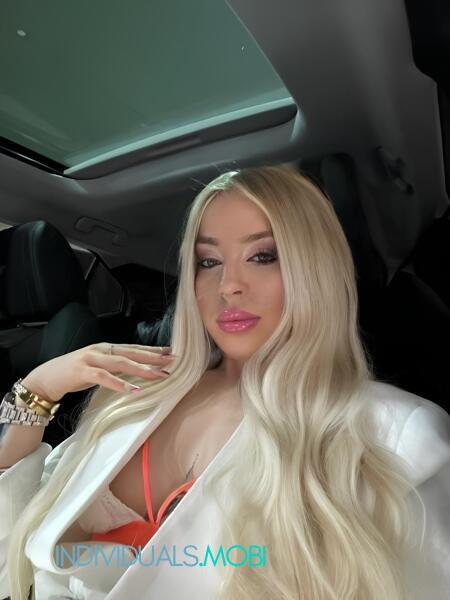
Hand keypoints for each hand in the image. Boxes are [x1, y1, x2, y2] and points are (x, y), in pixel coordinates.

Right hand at [20, 343, 174, 402]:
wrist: (45, 378)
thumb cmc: (73, 374)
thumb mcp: (97, 368)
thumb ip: (114, 368)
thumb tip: (135, 373)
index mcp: (105, 348)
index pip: (133, 348)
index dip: (152, 350)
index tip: (170, 352)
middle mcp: (100, 350)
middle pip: (131, 352)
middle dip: (153, 357)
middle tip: (172, 361)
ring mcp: (91, 359)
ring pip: (121, 362)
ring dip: (142, 369)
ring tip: (159, 375)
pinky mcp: (82, 371)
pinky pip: (104, 377)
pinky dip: (120, 383)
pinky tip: (134, 390)